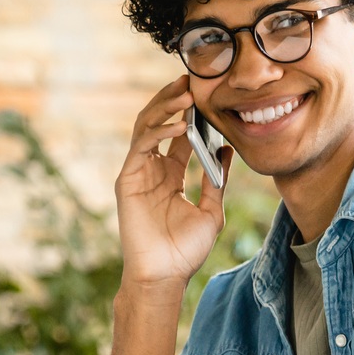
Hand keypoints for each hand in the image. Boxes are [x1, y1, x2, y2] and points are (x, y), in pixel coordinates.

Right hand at [114, 75, 229, 287]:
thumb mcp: (211, 211)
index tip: (208, 93)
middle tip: (193, 79)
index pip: (179, 135)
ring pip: (146, 126)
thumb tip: (227, 149)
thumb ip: (217, 180)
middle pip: (159, 123)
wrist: (164, 275)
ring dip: (164, 107)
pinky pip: (142, 146)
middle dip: (174, 100)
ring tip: (184, 91)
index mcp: (170, 175)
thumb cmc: (185, 250)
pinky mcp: (127, 179)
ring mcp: (137, 172)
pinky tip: (177, 125)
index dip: (191, 113)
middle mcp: (152, 169)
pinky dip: (158, 132)